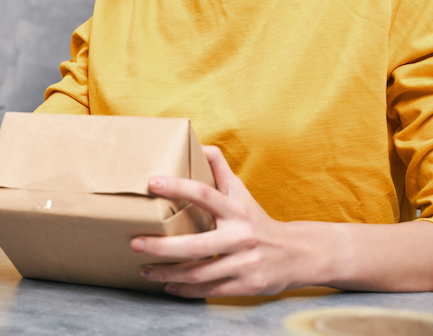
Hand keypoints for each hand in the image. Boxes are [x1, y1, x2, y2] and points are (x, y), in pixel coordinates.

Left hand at [132, 145, 307, 297]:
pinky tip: (168, 285)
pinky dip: (186, 290)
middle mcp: (241, 236)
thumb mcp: (241, 192)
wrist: (297, 254)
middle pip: (195, 245)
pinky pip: (210, 290)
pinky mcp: (246, 286)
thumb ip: (219, 168)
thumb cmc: (257, 219)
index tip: (152, 183)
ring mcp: (244, 263)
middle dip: (161, 246)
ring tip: (144, 269)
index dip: (178, 187)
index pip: (204, 194)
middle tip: (135, 243)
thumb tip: (198, 142)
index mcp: (236, 210)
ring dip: (167, 273)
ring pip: (199, 273)